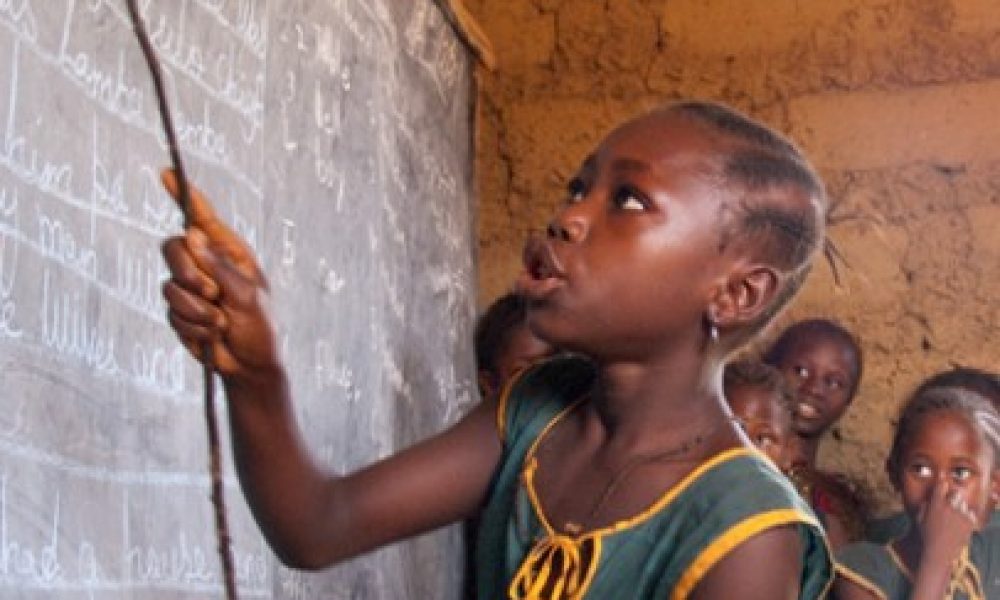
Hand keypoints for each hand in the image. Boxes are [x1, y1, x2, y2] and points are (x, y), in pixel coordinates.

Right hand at [159, 170, 279, 381]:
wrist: (250, 366)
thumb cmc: (259, 327)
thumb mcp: (247, 296)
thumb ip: (219, 268)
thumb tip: (192, 237)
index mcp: (230, 253)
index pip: (203, 218)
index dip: (184, 195)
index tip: (166, 173)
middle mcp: (206, 265)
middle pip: (173, 248)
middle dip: (188, 273)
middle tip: (212, 294)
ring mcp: (190, 287)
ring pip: (170, 285)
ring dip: (197, 309)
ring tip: (221, 321)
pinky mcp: (179, 310)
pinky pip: (171, 312)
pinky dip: (193, 326)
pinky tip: (213, 334)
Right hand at [917, 482, 977, 566]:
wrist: (938, 553)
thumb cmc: (924, 536)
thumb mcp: (919, 519)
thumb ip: (925, 506)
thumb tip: (929, 500)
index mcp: (935, 504)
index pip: (941, 485)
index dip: (941, 483)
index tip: (942, 482)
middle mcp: (949, 507)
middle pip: (955, 493)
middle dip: (952, 496)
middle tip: (949, 503)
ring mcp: (961, 515)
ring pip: (963, 503)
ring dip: (959, 507)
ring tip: (954, 516)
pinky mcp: (969, 523)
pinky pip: (970, 514)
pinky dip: (967, 516)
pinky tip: (960, 523)